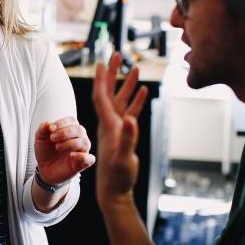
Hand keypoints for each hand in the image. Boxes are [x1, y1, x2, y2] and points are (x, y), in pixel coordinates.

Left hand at [34, 117, 94, 184]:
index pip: (72, 121)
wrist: (44, 168)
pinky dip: (83, 156)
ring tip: (57, 147)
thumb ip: (43, 129)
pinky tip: (71, 155)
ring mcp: (81, 151)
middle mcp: (78, 138)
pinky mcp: (82, 164)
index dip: (62, 123)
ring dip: (71, 143)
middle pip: (80, 130)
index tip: (51, 129)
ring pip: (85, 143)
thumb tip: (48, 123)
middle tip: (52, 138)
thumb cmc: (45, 150)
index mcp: (70, 129)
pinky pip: (90, 159)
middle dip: (65, 132)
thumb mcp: (40, 138)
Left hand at [92, 52, 147, 205]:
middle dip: (113, 73)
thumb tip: (131, 119)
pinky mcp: (125, 134)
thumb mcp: (123, 157)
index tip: (102, 61)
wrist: (113, 189)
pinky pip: (130, 112)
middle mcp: (110, 122)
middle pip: (109, 92)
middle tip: (117, 54)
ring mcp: (117, 128)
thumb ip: (128, 138)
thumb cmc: (117, 175)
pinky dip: (136, 100)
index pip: (101, 96)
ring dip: (127, 83)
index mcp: (107, 124)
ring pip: (122, 100)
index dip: (102, 79)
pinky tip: (143, 91)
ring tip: (134, 67)